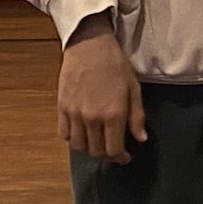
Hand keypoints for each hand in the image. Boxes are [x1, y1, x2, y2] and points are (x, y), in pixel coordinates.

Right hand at [58, 28, 142, 162]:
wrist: (89, 45)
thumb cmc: (115, 64)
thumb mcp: (134, 89)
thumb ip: (137, 117)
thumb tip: (141, 139)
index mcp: (113, 114)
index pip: (114, 149)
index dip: (120, 158)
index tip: (125, 157)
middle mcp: (91, 118)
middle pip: (96, 151)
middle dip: (106, 156)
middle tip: (113, 152)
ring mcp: (74, 113)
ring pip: (78, 146)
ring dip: (89, 150)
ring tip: (98, 144)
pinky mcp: (62, 107)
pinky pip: (64, 134)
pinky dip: (73, 139)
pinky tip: (82, 134)